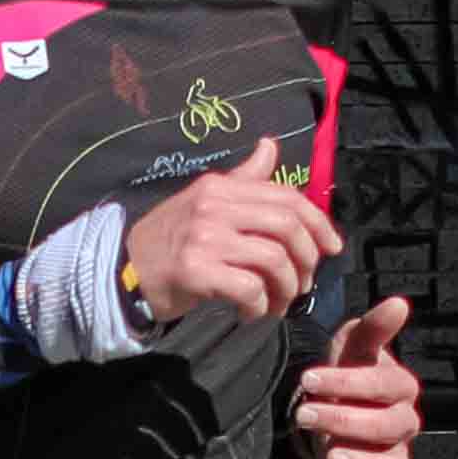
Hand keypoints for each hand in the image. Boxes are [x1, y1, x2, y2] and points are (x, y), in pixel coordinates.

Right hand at [123, 140, 336, 324]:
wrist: (124, 269)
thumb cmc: (173, 239)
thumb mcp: (206, 200)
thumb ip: (244, 178)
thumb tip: (270, 146)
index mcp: (221, 186)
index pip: (287, 197)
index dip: (319, 223)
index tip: (332, 249)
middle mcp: (213, 206)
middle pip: (286, 226)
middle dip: (307, 258)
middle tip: (303, 283)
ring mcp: (203, 238)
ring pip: (273, 260)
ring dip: (286, 288)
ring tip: (278, 302)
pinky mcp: (195, 272)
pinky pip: (249, 289)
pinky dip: (260, 307)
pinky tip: (252, 312)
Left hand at [291, 298, 420, 458]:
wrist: (339, 413)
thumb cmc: (349, 377)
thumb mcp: (352, 350)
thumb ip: (372, 330)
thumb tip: (399, 303)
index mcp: (400, 389)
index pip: (383, 385)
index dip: (348, 383)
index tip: (308, 380)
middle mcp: (404, 425)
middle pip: (388, 426)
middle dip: (346, 420)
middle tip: (305, 414)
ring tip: (330, 457)